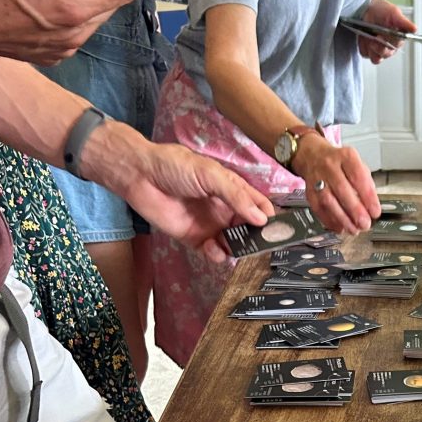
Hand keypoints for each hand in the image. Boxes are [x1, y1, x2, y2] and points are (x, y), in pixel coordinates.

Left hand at [82, 123, 275, 262]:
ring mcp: (211, 225)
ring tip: (235, 248)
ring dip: (238, 248)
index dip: (270, 217)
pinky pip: (213, 251)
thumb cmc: (175, 167)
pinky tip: (215, 250)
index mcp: (232, 190)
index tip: (280, 229)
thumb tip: (261, 218)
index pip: (259, 206)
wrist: (140, 176)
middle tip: (261, 245)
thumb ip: (237, 196)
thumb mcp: (211, 175)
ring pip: (234, 243)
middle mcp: (225, 209)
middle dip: (256, 238)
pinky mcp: (195, 238)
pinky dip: (218, 254)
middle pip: (249, 228)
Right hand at [292, 136, 380, 234]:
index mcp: (346, 157)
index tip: (375, 211)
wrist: (313, 157)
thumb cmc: (339, 164)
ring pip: (328, 201)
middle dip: (355, 210)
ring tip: (354, 229)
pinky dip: (331, 221)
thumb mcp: (356, 165)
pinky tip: (341, 227)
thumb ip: (365, 184)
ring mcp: (317, 179)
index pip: (358, 176)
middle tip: (365, 223)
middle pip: (342, 189)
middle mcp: (330, 166)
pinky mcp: (309, 192)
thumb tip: (371, 207)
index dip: (368, 196)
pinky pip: (319, 209)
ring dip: (342, 219)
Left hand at [357, 0, 415, 64]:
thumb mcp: (394, 13)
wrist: (365, 9)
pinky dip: (364, 47)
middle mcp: (390, 47)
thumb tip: (414, 29)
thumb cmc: (381, 10)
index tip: (383, 35)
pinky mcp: (369, 51)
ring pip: (377, 58)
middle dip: (379, 45)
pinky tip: (364, 38)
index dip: (390, 42)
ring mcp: (379, 50)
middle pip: (386, 53)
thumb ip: (404, 22)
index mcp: (399, 38)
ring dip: (371, 48)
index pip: (397, 45)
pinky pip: (366, 55)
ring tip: (368, 36)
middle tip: (375, 35)